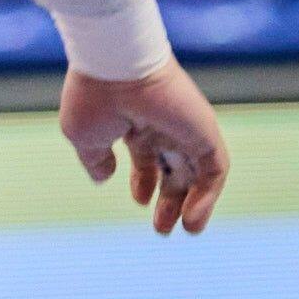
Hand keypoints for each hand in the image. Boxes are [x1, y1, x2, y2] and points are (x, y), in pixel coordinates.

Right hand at [58, 62, 228, 234]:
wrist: (115, 67)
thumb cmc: (93, 98)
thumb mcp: (83, 136)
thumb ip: (94, 160)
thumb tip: (104, 178)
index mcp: (133, 124)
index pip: (147, 158)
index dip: (144, 182)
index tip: (138, 200)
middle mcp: (163, 126)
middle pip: (175, 170)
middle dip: (170, 200)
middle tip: (163, 228)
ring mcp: (186, 129)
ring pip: (198, 174)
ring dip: (193, 204)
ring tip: (186, 230)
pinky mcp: (205, 133)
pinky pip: (215, 171)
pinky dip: (207, 197)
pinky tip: (192, 220)